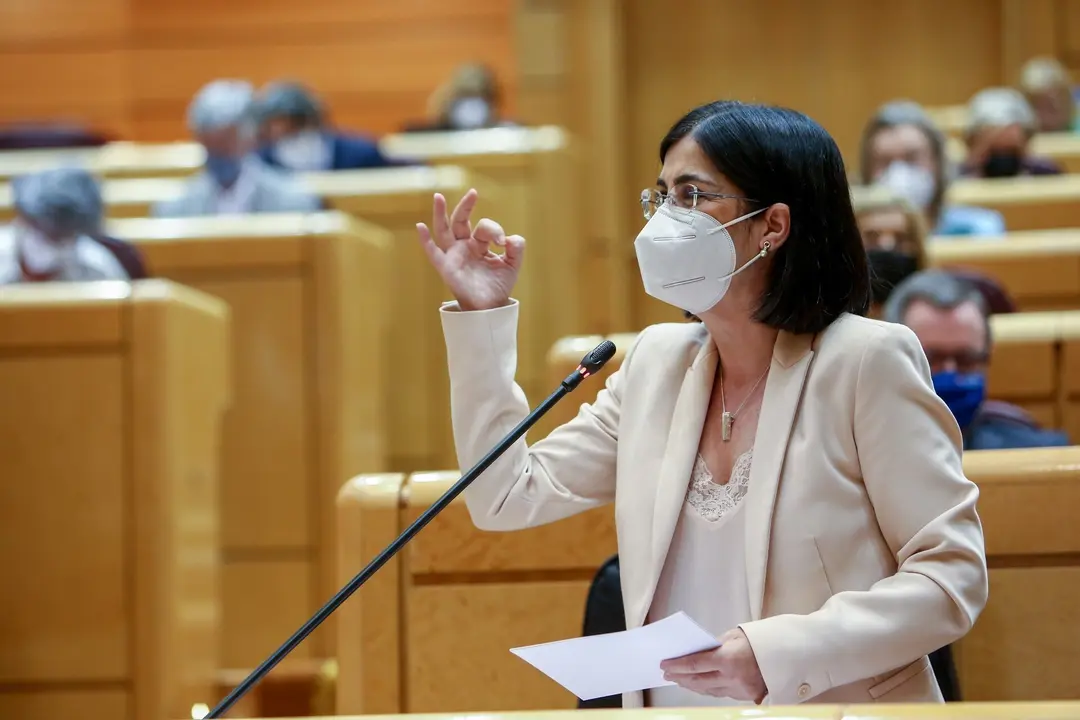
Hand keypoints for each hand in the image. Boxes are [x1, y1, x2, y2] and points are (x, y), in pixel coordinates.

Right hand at [417, 189, 524, 311]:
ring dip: (440, 213)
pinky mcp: (446, 268)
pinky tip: (420, 227)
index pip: (484, 227)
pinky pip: (433, 252)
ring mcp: (454, 255)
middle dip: (465, 206)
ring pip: (444, 230)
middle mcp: (465, 246)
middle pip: (460, 221)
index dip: (494, 229)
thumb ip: (516, 248)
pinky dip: (425, 240)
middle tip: (473, 193)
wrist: (490, 307)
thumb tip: (509, 238)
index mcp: (480, 244)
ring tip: (439, 197)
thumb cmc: (498, 285)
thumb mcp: (512, 264)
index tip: (502, 241)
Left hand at [659, 628, 766, 702]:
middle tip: (667, 674)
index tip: (664, 665)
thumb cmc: (760, 640)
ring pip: (708, 690)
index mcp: (729, 659)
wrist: (787, 655)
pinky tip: (698, 684)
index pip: (695, 664)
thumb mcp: (734, 636)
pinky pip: (721, 693)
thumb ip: (714, 645)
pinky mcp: (746, 697)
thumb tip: (695, 652)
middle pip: (698, 680)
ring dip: (691, 685)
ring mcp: (739, 690)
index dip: (677, 665)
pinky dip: (708, 688)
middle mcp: (733, 678)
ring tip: (679, 679)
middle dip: (680, 677)